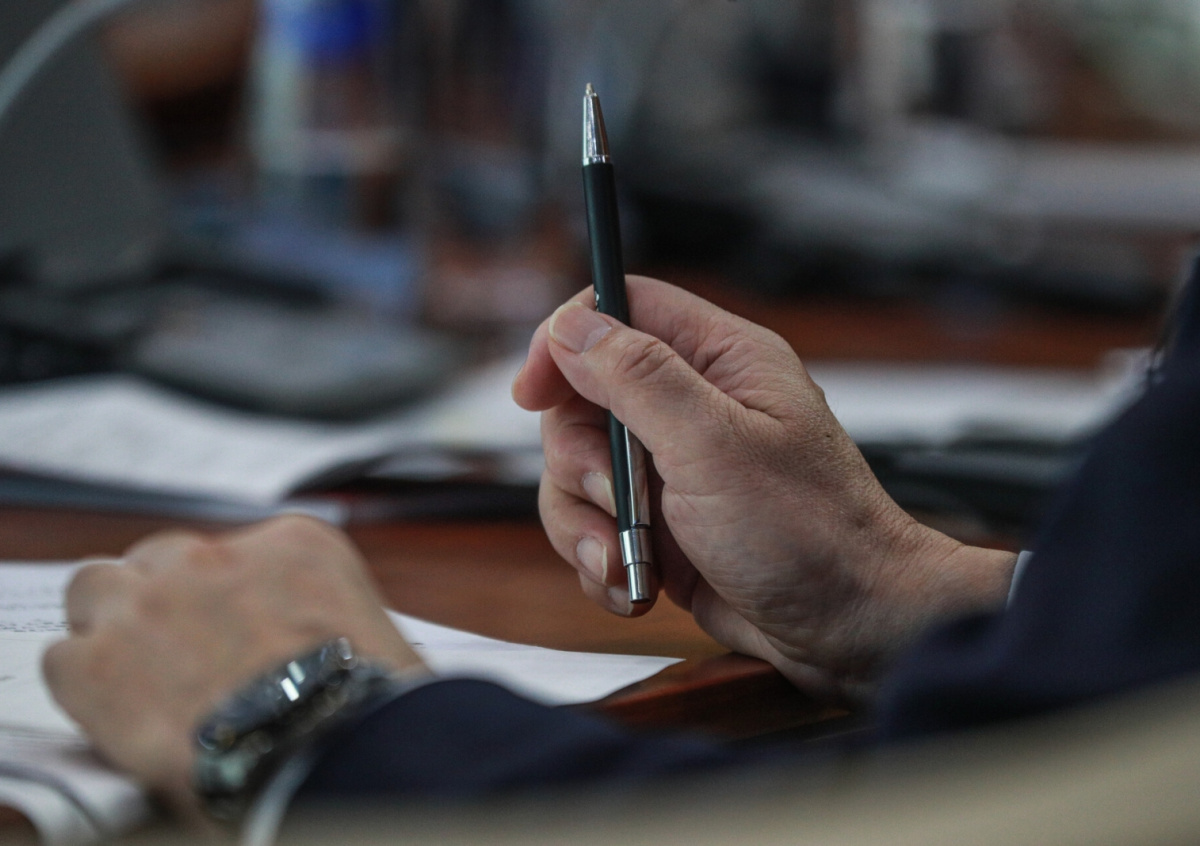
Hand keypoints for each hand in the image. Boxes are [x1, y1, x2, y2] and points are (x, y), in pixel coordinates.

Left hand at [42, 516, 424, 817]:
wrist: (331, 755)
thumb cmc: (371, 711)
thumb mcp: (375, 636)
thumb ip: (325, 620)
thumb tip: (304, 651)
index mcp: (297, 546)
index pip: (236, 553)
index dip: (228, 601)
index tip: (235, 635)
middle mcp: (218, 557)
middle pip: (161, 559)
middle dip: (164, 601)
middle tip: (180, 657)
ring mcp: (152, 602)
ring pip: (97, 589)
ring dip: (113, 629)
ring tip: (138, 683)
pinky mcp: (98, 662)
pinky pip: (64, 659)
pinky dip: (85, 690)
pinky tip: (119, 721)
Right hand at [513, 277, 1014, 699]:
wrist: (848, 627)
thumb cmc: (809, 532)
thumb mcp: (714, 444)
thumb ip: (638, 378)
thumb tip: (572, 327)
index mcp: (719, 360)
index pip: (621, 310)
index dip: (566, 341)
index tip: (534, 392)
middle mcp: (692, 408)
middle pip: (582, 401)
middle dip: (579, 462)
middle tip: (615, 497)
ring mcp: (675, 470)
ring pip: (579, 472)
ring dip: (587, 524)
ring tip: (628, 562)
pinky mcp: (663, 526)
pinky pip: (596, 526)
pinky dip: (603, 561)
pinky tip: (636, 585)